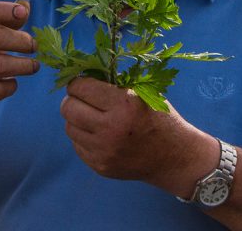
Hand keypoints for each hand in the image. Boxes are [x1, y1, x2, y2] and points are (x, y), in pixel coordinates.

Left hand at [61, 77, 216, 195]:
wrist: (174, 157)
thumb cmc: (158, 118)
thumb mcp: (143, 93)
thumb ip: (112, 84)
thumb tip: (79, 76)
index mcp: (124, 104)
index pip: (80, 87)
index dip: (78, 83)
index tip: (83, 84)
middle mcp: (111, 128)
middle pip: (67, 108)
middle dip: (72, 100)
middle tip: (82, 100)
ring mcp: (104, 150)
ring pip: (69, 127)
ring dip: (77, 120)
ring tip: (92, 118)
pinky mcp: (100, 166)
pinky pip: (77, 145)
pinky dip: (84, 138)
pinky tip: (99, 136)